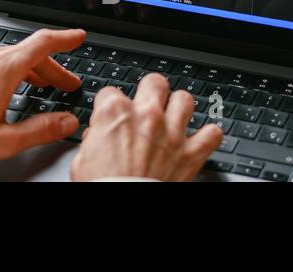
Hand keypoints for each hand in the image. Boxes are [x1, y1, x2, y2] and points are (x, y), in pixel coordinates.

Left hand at [0, 29, 85, 166]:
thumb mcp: (3, 141)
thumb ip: (41, 130)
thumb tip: (66, 123)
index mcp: (0, 71)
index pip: (42, 44)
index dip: (64, 39)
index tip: (77, 37)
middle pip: (26, 52)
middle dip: (50, 67)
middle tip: (63, 85)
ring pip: (5, 56)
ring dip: (27, 69)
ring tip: (36, 87)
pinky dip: (3, 70)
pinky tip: (1, 89)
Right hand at [71, 74, 221, 180]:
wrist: (123, 209)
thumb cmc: (103, 186)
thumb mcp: (81, 161)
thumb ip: (91, 141)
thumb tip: (95, 137)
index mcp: (115, 113)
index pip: (111, 91)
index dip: (110, 103)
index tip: (111, 113)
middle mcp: (147, 117)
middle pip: (155, 83)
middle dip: (150, 90)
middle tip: (147, 102)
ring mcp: (172, 133)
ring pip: (185, 100)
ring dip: (179, 107)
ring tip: (174, 115)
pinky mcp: (190, 154)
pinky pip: (211, 134)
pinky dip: (208, 135)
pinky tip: (201, 138)